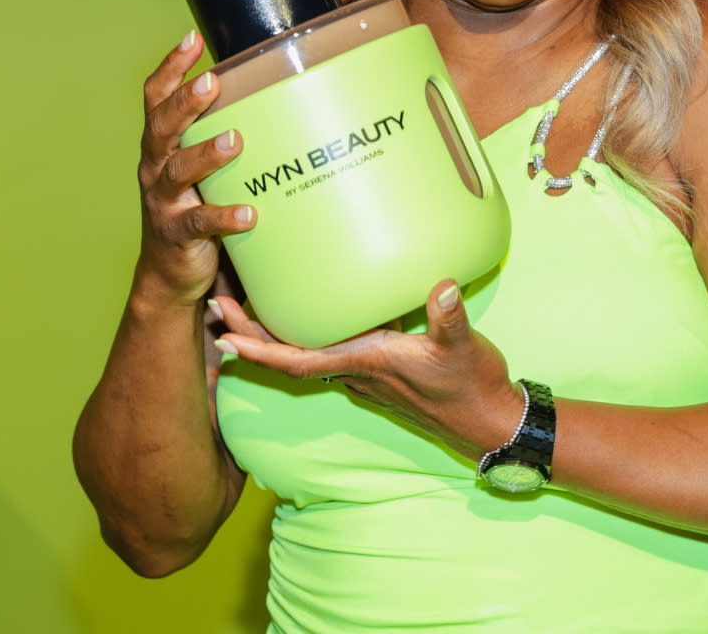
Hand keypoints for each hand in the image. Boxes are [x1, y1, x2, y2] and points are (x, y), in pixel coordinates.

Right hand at [135, 32, 255, 305]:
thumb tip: (279, 95)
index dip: (171, 68)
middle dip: (185, 102)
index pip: (156, 98)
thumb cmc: (194, 204)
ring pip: (178, 171)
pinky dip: (224, 217)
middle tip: (211, 82)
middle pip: (162, 127)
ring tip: (234, 141)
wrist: (170, 273)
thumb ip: (223, 133)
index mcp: (161, 144)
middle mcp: (156, 167)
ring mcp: (164, 201)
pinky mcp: (178, 234)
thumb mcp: (201, 166)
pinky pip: (200, 223)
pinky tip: (248, 214)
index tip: (192, 40)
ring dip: (205, 154)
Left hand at [211, 281, 523, 458]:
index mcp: (368, 364)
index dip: (261, 349)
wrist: (488, 421)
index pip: (300, 361)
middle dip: (251, 332)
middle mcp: (358, 370)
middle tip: (218, 301)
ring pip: (308, 351)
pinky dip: (309, 329)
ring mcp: (368, 371)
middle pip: (291, 354)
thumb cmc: (472, 388)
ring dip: (274, 331)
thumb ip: (450, 318)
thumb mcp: (464, 349)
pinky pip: (333, 347)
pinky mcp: (382, 366)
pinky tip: (311, 304)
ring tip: (248, 297)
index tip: (226, 335)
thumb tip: (442, 286)